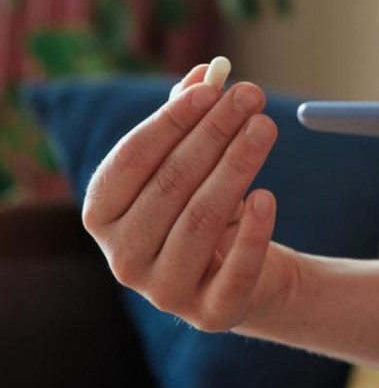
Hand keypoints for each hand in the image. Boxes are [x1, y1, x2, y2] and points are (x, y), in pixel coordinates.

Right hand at [81, 63, 300, 334]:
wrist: (248, 271)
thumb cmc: (208, 201)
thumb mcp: (195, 158)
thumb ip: (192, 115)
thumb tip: (206, 73)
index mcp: (103, 214)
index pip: (130, 161)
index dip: (170, 120)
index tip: (212, 88)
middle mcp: (122, 257)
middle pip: (170, 185)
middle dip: (214, 133)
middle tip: (253, 95)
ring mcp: (162, 291)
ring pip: (200, 221)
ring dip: (237, 167)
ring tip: (266, 126)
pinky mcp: (209, 314)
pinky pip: (232, 272)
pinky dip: (252, 232)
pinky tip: (267, 196)